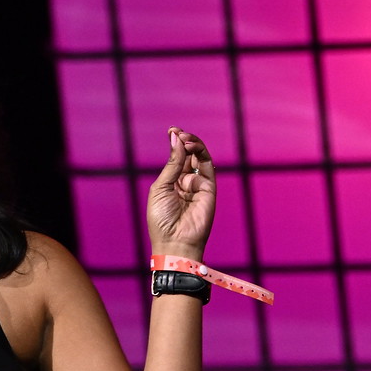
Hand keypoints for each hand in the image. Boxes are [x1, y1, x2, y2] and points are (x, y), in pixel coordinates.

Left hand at [147, 127, 214, 262]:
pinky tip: (189, 146)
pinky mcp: (209, 188)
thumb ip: (172, 163)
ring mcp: (198, 185)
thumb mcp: (161, 187)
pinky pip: (206, 166)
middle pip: (189, 155)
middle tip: (177, 132)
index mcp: (171, 183)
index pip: (176, 158)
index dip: (176, 143)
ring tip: (184, 138)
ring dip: (193, 144)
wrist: (174, 241)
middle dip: (184, 141)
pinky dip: (199, 153)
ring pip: (199, 158)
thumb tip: (176, 137)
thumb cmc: (161, 219)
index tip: (172, 130)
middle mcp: (186, 182)